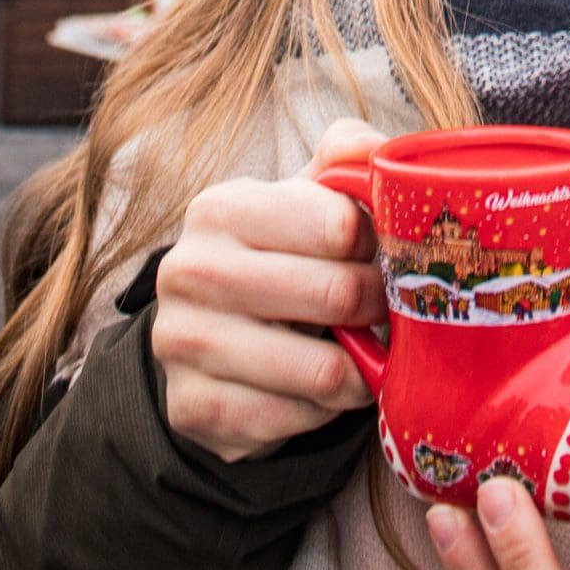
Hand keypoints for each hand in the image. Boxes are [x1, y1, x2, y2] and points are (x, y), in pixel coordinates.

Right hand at [152, 118, 388, 462]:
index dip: (376, 244)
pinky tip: (320, 390)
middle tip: (386, 310)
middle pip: (335, 294)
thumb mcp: (303, 198)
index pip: (338, 224)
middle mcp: (191, 270)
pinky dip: (324, 411)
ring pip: (322, 370)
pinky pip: (296, 420)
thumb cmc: (276, 254)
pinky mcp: (193, 407)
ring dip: (359, 369)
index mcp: (221, 208)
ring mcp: (184, 342)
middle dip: (377, 307)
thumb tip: (371, 148)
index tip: (378, 253)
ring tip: (362, 354)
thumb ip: (344, 158)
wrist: (206, 333)